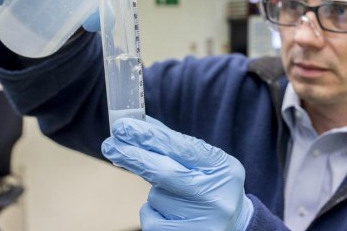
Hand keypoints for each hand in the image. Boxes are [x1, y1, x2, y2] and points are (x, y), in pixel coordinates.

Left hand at [101, 117, 253, 230]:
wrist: (237, 224)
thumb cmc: (215, 185)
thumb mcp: (208, 161)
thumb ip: (176, 144)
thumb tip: (141, 125)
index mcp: (223, 168)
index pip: (182, 148)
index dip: (149, 136)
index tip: (124, 127)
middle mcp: (215, 196)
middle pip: (163, 173)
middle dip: (133, 156)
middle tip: (110, 145)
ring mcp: (202, 221)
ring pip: (155, 197)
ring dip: (156, 191)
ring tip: (178, 196)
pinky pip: (151, 219)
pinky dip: (153, 211)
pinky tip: (171, 212)